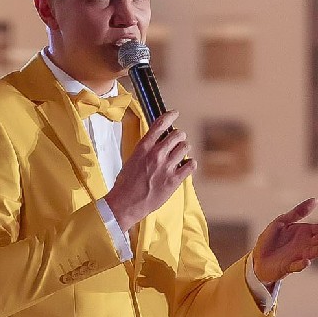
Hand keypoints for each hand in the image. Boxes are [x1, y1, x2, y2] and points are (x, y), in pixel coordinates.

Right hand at [105, 111, 194, 232]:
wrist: (126, 203)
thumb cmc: (126, 183)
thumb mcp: (132, 159)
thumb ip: (146, 149)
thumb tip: (156, 141)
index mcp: (144, 147)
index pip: (160, 124)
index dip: (170, 116)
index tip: (175, 113)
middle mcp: (156, 154)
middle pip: (177, 135)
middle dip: (179, 136)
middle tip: (178, 140)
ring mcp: (166, 167)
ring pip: (185, 148)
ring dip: (184, 149)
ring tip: (181, 153)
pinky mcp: (174, 180)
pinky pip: (191, 165)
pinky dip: (191, 164)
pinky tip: (188, 165)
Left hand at [252, 198, 317, 287]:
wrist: (258, 258)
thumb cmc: (270, 239)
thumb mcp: (282, 221)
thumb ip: (298, 212)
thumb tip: (315, 200)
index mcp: (304, 232)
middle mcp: (304, 245)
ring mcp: (298, 256)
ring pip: (312, 253)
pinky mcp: (288, 266)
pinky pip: (296, 266)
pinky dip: (302, 264)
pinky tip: (307, 261)